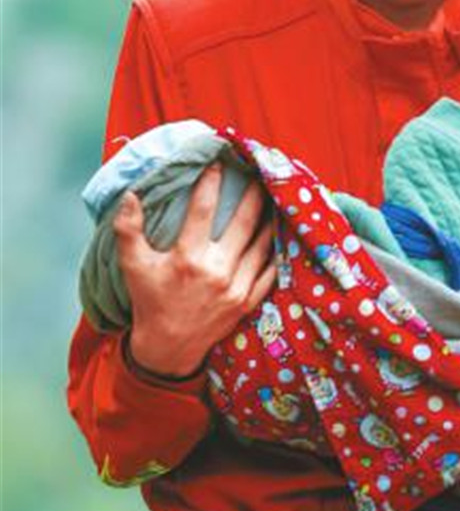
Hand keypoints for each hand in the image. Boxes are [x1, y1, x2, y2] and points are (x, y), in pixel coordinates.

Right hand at [114, 164, 276, 378]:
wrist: (169, 347)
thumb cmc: (150, 300)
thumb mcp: (133, 266)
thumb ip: (128, 230)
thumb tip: (130, 195)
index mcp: (187, 259)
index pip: (202, 210)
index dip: (211, 183)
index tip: (218, 162)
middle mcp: (216, 271)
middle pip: (244, 222)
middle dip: (254, 193)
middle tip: (260, 171)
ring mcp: (236, 288)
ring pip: (262, 244)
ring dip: (270, 218)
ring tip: (275, 195)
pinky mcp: (248, 301)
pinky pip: (270, 270)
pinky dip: (277, 250)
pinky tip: (280, 233)